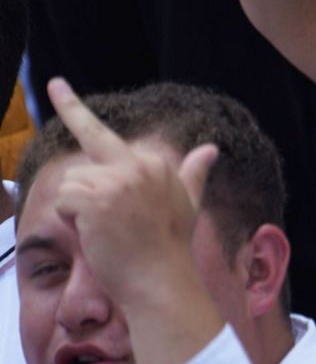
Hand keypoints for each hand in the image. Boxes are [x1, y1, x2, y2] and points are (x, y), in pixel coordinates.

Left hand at [46, 78, 216, 312]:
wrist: (162, 280)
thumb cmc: (169, 246)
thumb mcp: (187, 203)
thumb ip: (194, 173)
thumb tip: (211, 149)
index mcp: (155, 163)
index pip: (103, 135)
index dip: (73, 108)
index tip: (54, 83)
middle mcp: (138, 164)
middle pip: (83, 164)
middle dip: (80, 185)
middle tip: (56, 98)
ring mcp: (118, 180)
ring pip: (71, 184)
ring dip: (79, 212)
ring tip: (108, 231)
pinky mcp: (97, 198)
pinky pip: (65, 200)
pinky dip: (72, 220)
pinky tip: (97, 234)